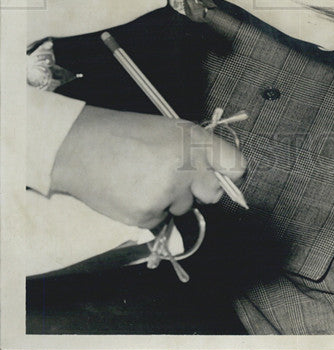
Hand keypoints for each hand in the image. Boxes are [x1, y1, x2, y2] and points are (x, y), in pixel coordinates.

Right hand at [50, 106, 245, 228]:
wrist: (81, 148)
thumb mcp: (170, 130)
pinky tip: (132, 191)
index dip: (231, 173)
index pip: (236, 165)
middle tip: (177, 177)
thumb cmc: (127, 134)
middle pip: (213, 193)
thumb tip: (219, 169)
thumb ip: (197, 149)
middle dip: (200, 189)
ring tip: (144, 177)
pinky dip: (149, 210)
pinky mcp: (148, 214)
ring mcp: (167, 193)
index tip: (224, 175)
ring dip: (170, 199)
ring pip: (183, 207)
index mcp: (194, 140)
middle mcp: (186, 167)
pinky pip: (160, 219)